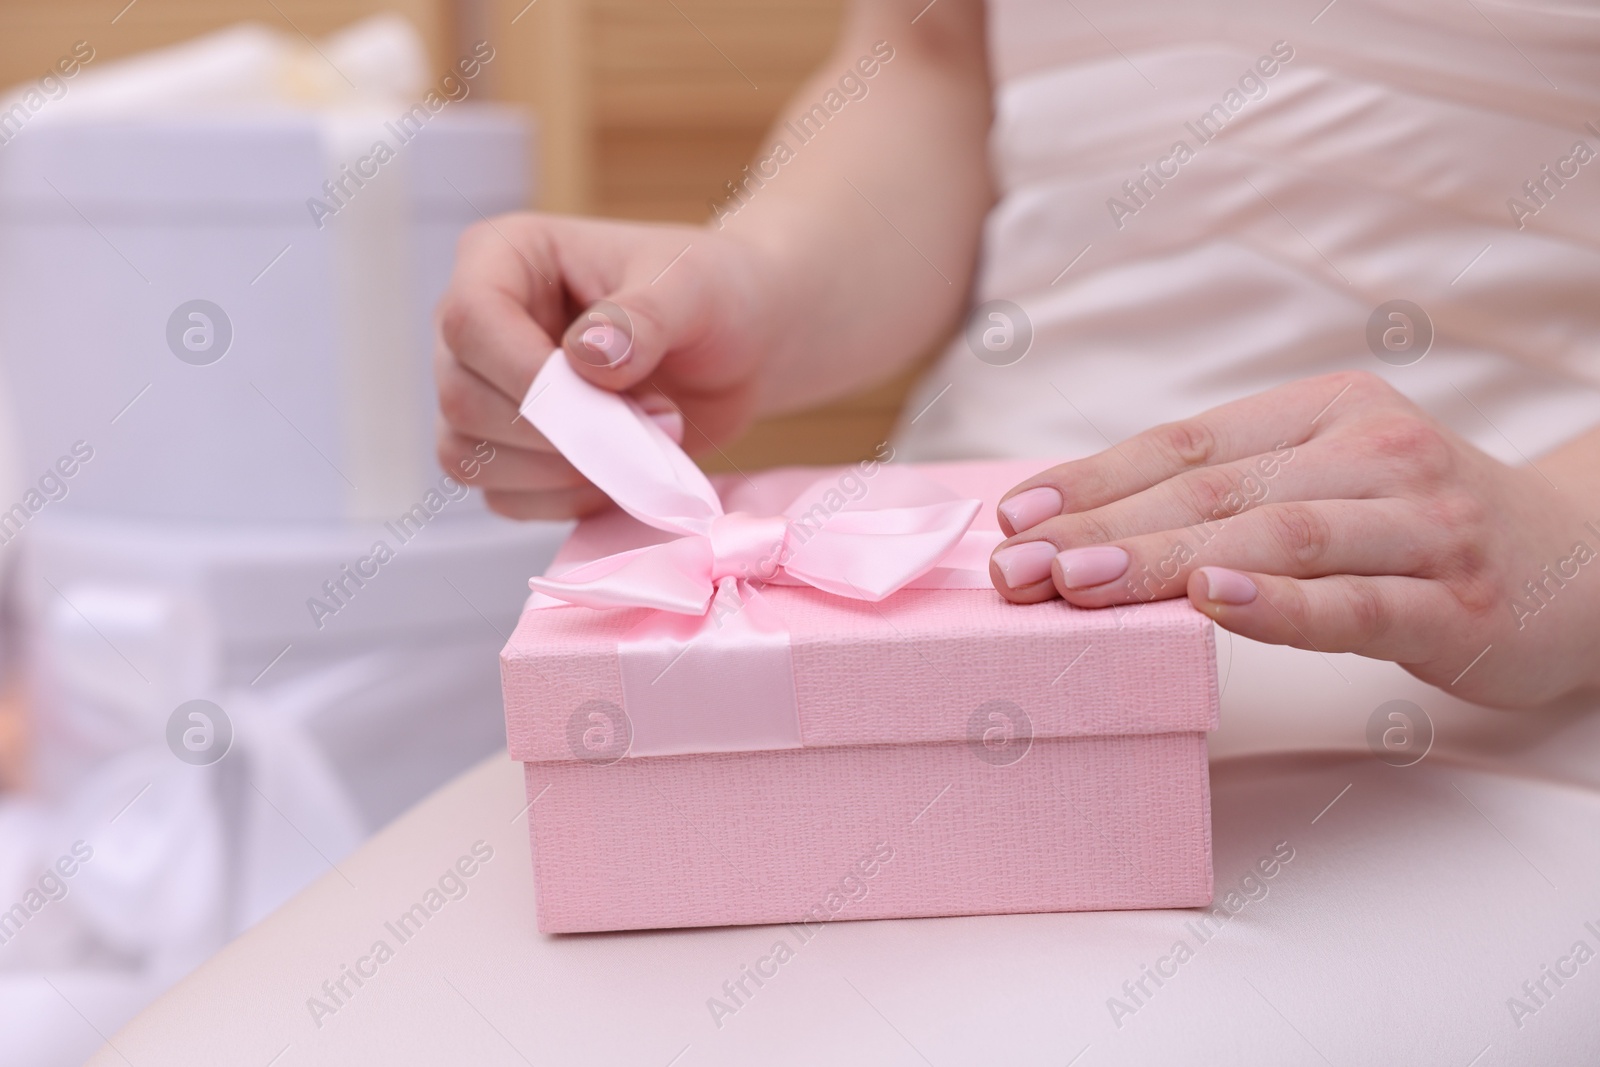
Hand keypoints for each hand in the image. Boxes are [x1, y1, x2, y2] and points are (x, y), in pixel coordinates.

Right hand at [434, 214, 780, 517]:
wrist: (738, 348)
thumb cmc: (713, 295)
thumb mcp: (694, 287)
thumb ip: (645, 315)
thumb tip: (587, 355)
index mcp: (501, 257)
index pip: (471, 321)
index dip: (526, 373)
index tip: (607, 397)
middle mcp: (474, 325)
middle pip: (462, 399)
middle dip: (559, 431)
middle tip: (651, 418)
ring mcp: (484, 392)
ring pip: (469, 457)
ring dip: (564, 471)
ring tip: (646, 439)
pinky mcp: (507, 452)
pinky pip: (506, 498)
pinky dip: (568, 499)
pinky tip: (625, 470)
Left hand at [988, 371, 1599, 707]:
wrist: (1585, 561)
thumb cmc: (1420, 525)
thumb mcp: (1329, 477)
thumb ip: (1233, 490)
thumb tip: (1091, 521)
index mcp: (1324, 414)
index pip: (1187, 444)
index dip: (1094, 478)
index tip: (1013, 515)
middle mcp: (1371, 452)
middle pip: (1213, 490)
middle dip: (1102, 528)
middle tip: (1015, 568)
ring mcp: (1418, 524)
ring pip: (1273, 537)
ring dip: (1164, 559)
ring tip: (1079, 581)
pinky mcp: (1453, 600)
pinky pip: (1356, 601)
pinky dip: (1280, 601)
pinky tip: (1215, 600)